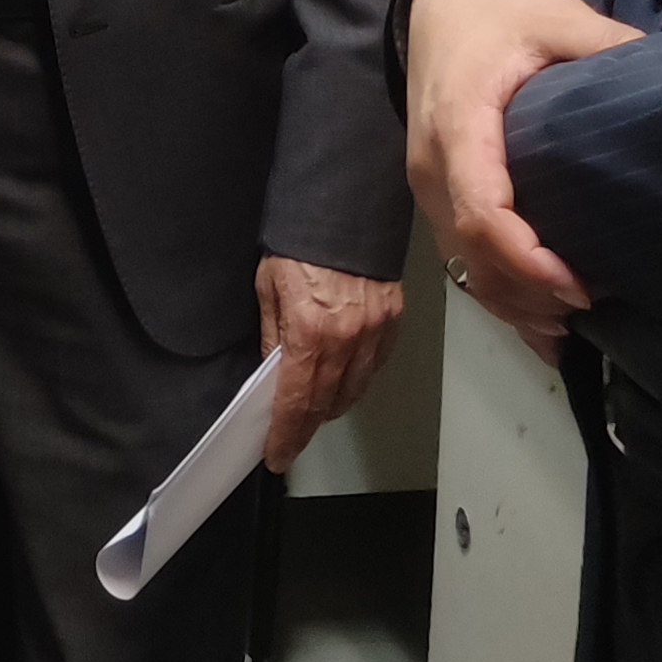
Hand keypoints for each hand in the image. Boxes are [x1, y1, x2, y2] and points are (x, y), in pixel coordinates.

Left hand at [257, 255, 403, 470]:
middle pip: (327, 403)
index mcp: (309, 332)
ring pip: (355, 390)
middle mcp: (346, 338)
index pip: (297, 402)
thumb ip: (273, 335)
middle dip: (308, 427)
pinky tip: (344, 381)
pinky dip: (358, 380)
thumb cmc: (299, 240)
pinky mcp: (393, 319)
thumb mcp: (268, 286)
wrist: (343, 206)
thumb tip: (273, 373)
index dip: (286, 435)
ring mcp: (375, 331)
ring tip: (315, 413)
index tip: (278, 456)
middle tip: (292, 440)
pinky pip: (375, 365)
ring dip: (333, 406)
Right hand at [404, 0, 635, 358]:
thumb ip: (601, 42)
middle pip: (474, 257)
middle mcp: (433, 169)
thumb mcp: (550, 13)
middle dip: (534, 293)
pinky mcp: (439, 198)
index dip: (528, 261)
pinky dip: (503, 298)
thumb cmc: (495, 12)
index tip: (582, 284)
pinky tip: (547, 326)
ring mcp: (430, 189)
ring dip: (519, 302)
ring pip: (466, 269)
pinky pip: (463, 261)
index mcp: (459, 126)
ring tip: (582, 316)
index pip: (481, 212)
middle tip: (601, 300)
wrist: (437, 4)